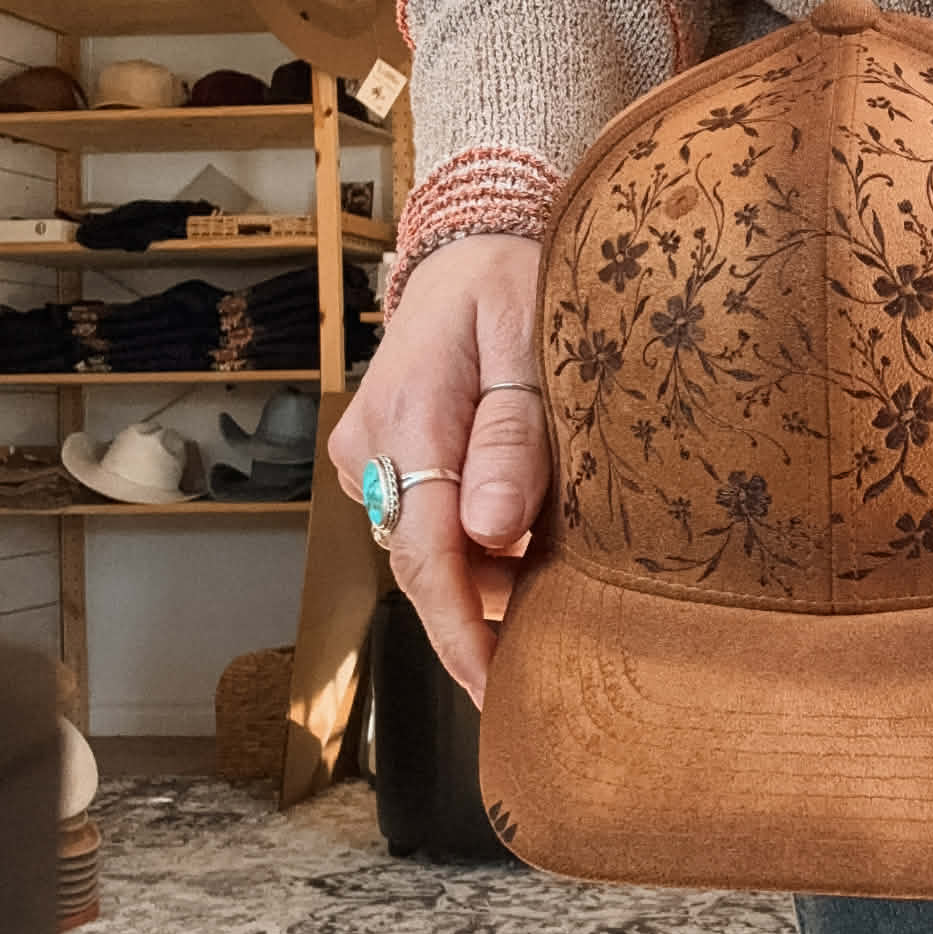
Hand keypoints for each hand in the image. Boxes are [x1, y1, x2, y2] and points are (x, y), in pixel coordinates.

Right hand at [328, 234, 549, 705]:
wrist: (470, 245)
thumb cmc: (514, 284)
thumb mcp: (533, 346)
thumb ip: (516, 438)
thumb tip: (491, 532)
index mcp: (410, 417)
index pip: (426, 552)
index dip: (459, 630)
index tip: (494, 688)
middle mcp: (372, 445)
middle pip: (423, 562)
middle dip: (482, 614)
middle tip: (556, 648)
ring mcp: (369, 453)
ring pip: (427, 546)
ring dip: (487, 573)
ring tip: (560, 572)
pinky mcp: (381, 456)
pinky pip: (425, 520)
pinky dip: (476, 542)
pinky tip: (528, 536)